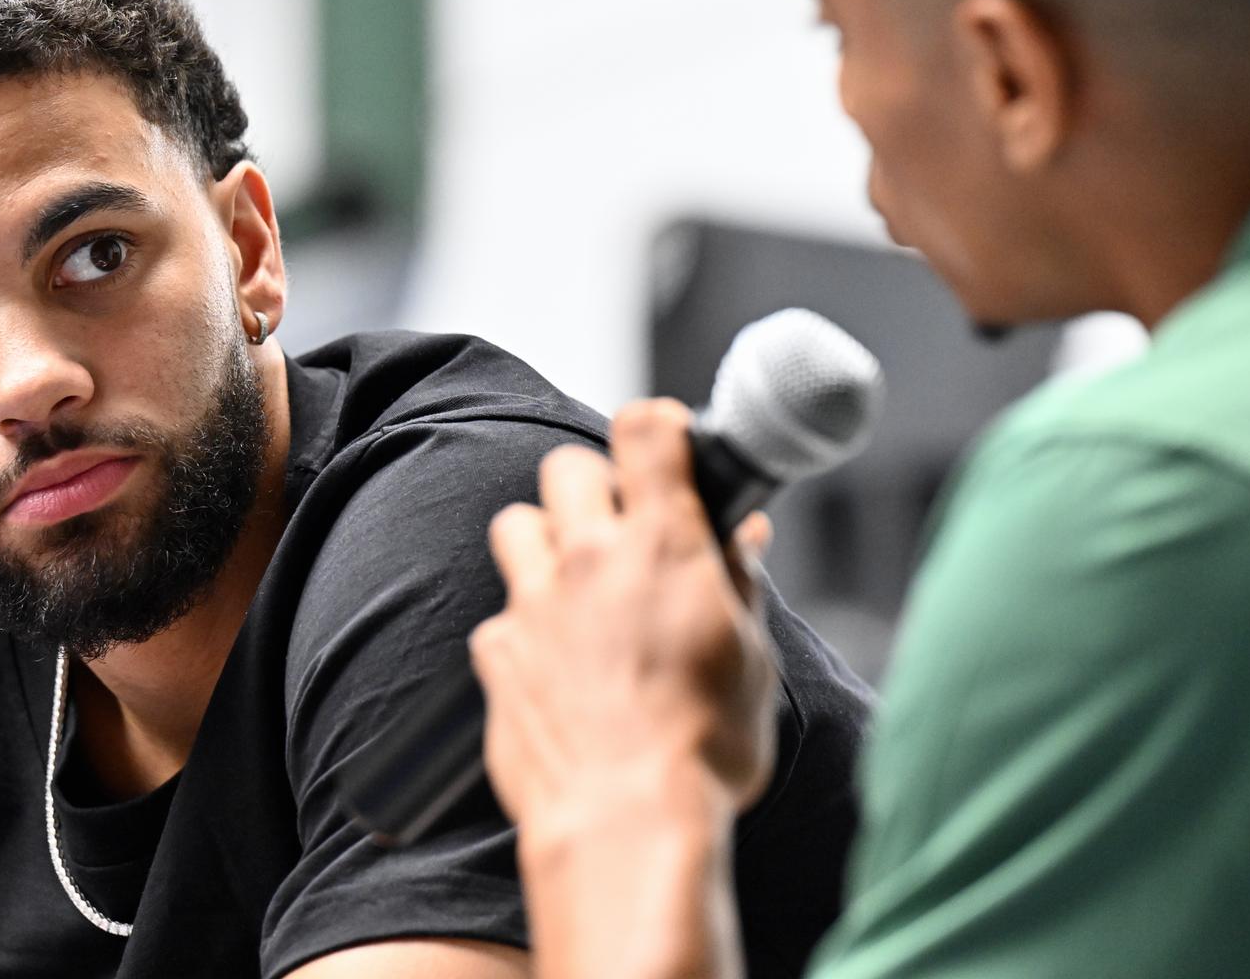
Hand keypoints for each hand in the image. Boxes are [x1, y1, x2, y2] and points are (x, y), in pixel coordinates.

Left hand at [471, 399, 778, 850]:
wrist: (625, 822)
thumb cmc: (706, 748)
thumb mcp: (753, 657)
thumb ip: (739, 582)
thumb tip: (742, 534)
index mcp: (662, 544)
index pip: (644, 430)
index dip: (655, 427)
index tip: (665, 445)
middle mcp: (589, 558)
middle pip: (565, 465)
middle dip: (592, 483)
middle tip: (620, 527)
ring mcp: (534, 603)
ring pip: (515, 523)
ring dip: (543, 540)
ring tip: (574, 583)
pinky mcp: (496, 653)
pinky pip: (498, 615)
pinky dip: (521, 628)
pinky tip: (551, 665)